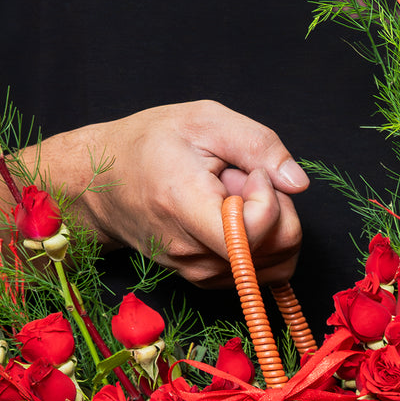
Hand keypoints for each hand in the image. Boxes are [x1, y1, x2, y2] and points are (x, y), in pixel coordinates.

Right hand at [54, 100, 308, 286]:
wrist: (101, 185)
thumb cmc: (148, 146)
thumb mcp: (204, 120)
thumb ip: (259, 145)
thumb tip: (298, 183)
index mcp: (186, 207)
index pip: (256, 232)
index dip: (269, 195)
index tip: (248, 170)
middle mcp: (192, 253)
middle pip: (277, 249)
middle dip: (275, 207)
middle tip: (239, 179)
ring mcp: (199, 273)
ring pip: (275, 262)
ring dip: (267, 224)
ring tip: (229, 196)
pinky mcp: (206, 280)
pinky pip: (260, 269)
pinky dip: (257, 241)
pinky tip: (227, 214)